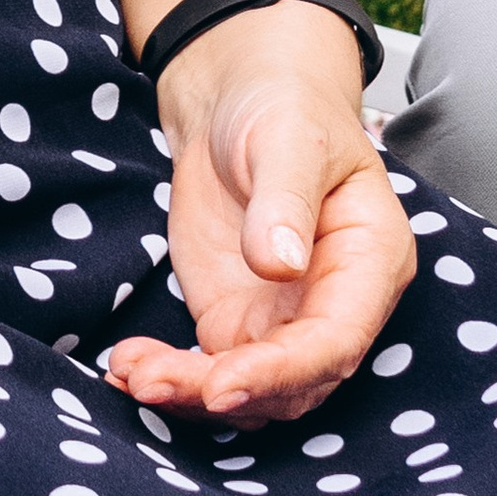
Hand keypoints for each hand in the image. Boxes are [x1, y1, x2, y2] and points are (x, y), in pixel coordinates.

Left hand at [107, 3, 413, 425]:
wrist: (238, 101)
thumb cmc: (283, 108)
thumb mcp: (286, 138)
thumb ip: (285, 199)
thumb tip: (281, 264)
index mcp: (370, 262)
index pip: (336, 341)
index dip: (281, 372)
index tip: (221, 386)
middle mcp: (335, 306)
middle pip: (292, 383)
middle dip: (223, 392)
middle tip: (152, 381)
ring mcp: (284, 321)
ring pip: (250, 392)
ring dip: (188, 394)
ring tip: (130, 373)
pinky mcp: (236, 323)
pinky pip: (210, 372)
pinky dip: (171, 378)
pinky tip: (127, 368)